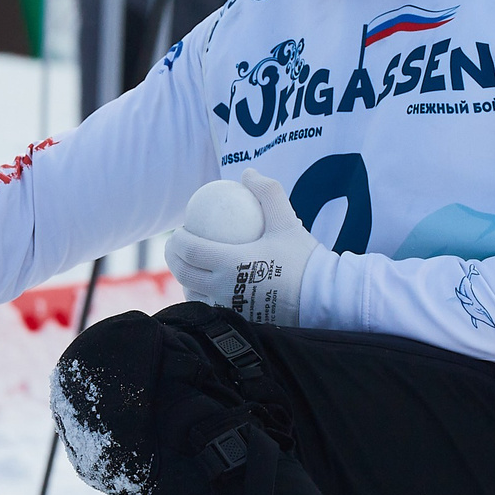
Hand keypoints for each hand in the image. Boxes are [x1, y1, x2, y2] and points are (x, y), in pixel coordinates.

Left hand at [164, 171, 314, 326]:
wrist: (321, 298)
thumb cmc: (303, 258)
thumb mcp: (286, 220)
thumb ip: (267, 192)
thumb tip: (247, 173)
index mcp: (230, 264)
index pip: (190, 251)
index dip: (178, 240)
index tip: (180, 230)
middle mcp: (224, 289)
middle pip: (184, 274)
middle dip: (172, 257)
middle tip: (176, 245)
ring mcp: (229, 309)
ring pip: (193, 295)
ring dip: (185, 280)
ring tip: (189, 266)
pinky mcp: (237, 322)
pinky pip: (210, 309)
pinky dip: (203, 297)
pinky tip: (207, 288)